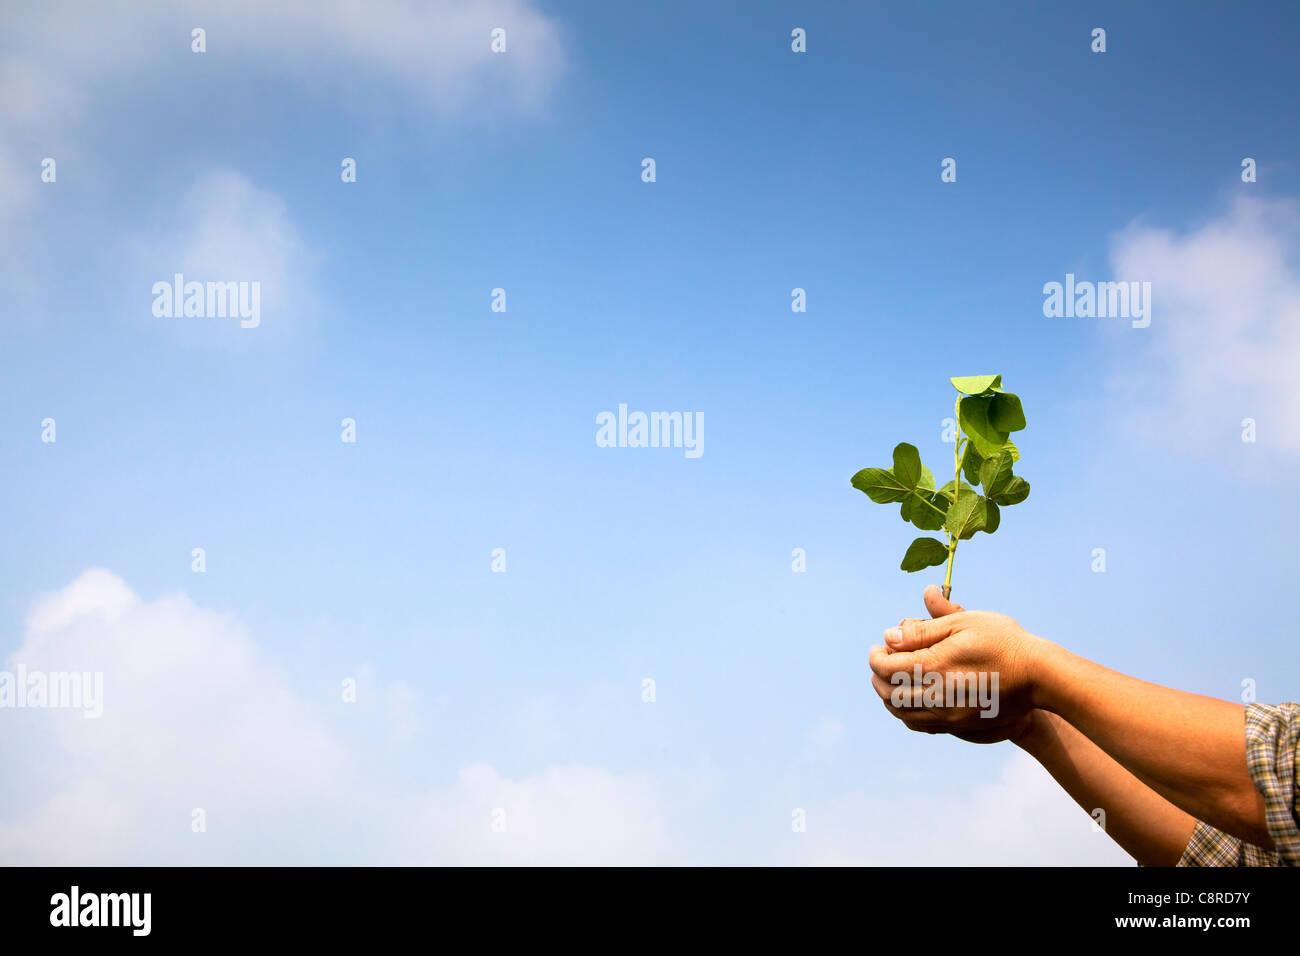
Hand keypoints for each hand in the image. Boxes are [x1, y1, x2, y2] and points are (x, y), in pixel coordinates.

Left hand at [869, 586, 1044, 738]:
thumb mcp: (963, 624)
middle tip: (881, 661)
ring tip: (890, 680)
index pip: (887, 667)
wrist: (1038, 676)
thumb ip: (923, 630)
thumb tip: (890, 636)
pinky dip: (906, 713)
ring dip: (889, 697)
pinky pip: (920, 725)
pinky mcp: (959, 725)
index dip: (876, 656)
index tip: (879, 646)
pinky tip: (909, 700)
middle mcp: (937, 696)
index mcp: (934, 667)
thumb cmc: (1003, 642)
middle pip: (889, 693)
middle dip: (879, 677)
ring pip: (902, 713)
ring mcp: (948, 715)